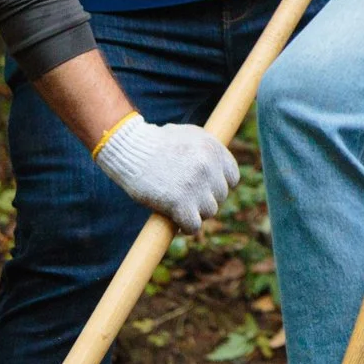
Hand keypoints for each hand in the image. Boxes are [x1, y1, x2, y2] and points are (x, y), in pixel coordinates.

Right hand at [91, 114, 240, 232]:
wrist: (131, 149)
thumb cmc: (155, 142)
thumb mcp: (188, 135)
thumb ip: (205, 151)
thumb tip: (217, 169)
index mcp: (213, 148)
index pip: (232, 177)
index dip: (219, 186)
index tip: (207, 190)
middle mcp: (209, 166)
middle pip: (220, 196)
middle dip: (206, 199)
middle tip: (189, 200)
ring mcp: (196, 185)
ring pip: (209, 211)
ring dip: (196, 214)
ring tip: (182, 210)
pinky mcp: (180, 203)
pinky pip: (194, 225)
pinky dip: (187, 228)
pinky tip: (179, 225)